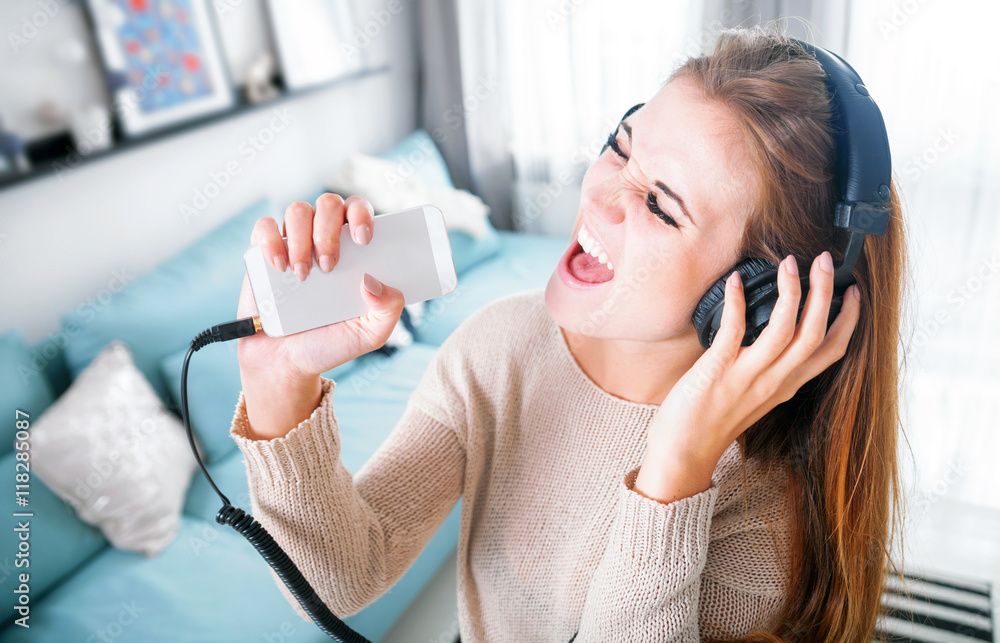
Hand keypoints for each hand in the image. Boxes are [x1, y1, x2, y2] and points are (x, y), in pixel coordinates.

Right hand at [236, 193, 405, 381]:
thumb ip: (388, 310)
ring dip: (301, 239)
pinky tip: (279, 267)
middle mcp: (323, 239)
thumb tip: (376, 282)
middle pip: (328, 203)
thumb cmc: (330, 343)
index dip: (361, 213)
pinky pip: (263, 227)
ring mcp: (292, 243)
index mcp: (353, 250)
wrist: (286, 362)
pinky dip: (271, 241)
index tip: (363, 239)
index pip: (359, 210)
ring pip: (297, 210)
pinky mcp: (262, 253)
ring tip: (303, 276)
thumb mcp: (370, 334)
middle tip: (329, 266)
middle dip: (329, 230)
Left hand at [633, 250, 861, 503]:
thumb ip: (769, 368)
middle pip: (815, 333)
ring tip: (791, 264)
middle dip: (824, 292)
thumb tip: (774, 333)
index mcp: (786, 384)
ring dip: (791, 292)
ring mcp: (747, 376)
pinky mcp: (718, 371)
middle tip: (825, 260)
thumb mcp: (755, 394)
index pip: (832, 350)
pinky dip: (737, 303)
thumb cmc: (713, 419)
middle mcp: (774, 381)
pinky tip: (735, 281)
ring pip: (784, 330)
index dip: (848, 319)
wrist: (683, 451)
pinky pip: (734, 331)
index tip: (853, 290)